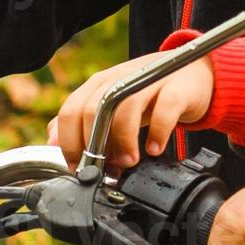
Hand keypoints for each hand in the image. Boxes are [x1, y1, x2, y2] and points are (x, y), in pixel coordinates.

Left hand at [49, 51, 211, 171]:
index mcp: (100, 85)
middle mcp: (121, 80)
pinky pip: (165, 110)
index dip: (69, 142)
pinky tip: (155, 149)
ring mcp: (149, 82)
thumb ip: (82, 122)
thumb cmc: (150, 95)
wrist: (193, 76)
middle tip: (103, 168)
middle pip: (93, 110)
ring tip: (129, 161)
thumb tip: (51, 141)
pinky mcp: (176, 89)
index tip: (77, 167)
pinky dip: (158, 133)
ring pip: (125, 109)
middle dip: (93, 145)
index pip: (71, 110)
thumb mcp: (112, 105)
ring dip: (123, 142)